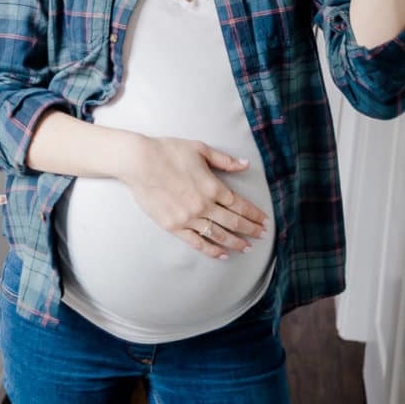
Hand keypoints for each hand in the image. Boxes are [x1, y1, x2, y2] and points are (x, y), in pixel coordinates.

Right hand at [119, 136, 270, 258]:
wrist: (139, 162)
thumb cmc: (169, 151)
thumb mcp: (200, 149)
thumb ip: (224, 160)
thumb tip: (245, 164)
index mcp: (213, 187)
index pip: (240, 205)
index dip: (254, 214)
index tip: (264, 220)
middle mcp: (204, 205)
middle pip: (233, 222)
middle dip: (251, 229)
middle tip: (262, 235)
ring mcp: (188, 218)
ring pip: (218, 235)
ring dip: (235, 242)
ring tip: (247, 247)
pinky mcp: (174, 226)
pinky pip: (197, 242)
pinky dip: (211, 250)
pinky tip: (222, 254)